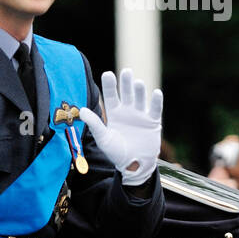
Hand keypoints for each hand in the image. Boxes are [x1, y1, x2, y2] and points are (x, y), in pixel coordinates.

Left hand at [79, 69, 162, 186]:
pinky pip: (155, 109)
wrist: (134, 166)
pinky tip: (156, 92)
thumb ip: (94, 124)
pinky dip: (156, 101)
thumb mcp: (103, 138)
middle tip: (126, 72)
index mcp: (114, 113)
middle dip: (126, 83)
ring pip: (140, 99)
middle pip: (127, 93)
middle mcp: (128, 111)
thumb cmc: (116, 153)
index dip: (110, 85)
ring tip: (137, 83)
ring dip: (139, 91)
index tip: (107, 74)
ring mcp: (141, 115)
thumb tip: (81, 110)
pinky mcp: (153, 122)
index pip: (111, 96)